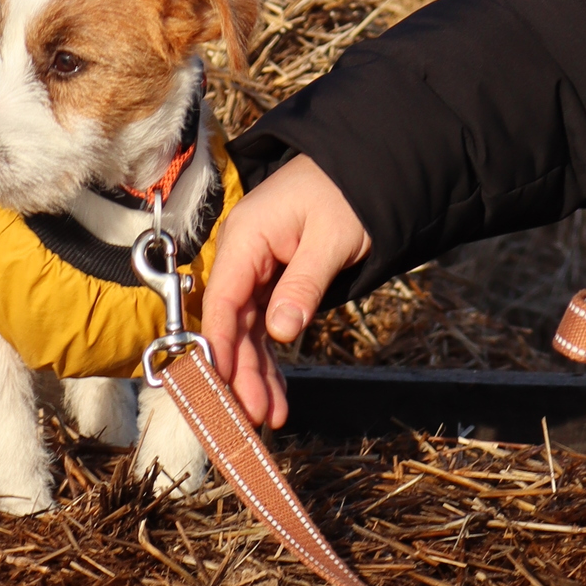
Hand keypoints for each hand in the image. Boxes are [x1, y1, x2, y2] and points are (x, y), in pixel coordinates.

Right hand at [200, 158, 371, 426]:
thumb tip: (280, 332)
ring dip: (255, 372)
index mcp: (246, 236)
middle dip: (240, 370)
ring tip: (269, 415)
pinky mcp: (272, 281)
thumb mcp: (332, 239)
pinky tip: (274, 391)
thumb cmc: (347, 194)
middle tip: (255, 415)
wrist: (366, 170)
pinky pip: (263, 325)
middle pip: (232, 322)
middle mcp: (243, 254)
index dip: (220, 344)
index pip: (223, 299)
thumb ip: (304, 284)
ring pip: (247, 330)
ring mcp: (255, 269)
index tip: (222, 384)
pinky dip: (269, 357)